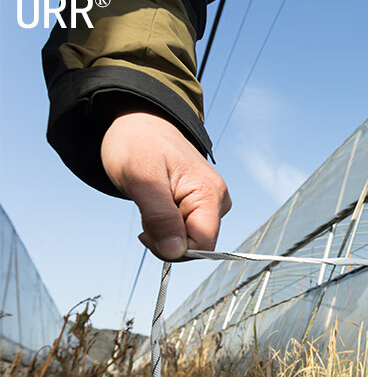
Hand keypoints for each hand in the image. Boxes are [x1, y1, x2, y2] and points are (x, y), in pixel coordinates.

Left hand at [101, 111, 231, 260]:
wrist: (140, 125)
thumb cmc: (138, 145)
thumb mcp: (142, 180)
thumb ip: (160, 218)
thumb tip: (176, 252)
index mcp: (210, 193)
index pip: (202, 245)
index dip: (172, 248)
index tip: (145, 232)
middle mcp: (219, 200)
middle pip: (198, 246)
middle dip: (166, 240)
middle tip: (145, 213)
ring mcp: (213, 202)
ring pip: (191, 240)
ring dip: (164, 233)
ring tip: (151, 203)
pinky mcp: (204, 204)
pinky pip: (188, 231)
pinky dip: (167, 227)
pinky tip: (158, 206)